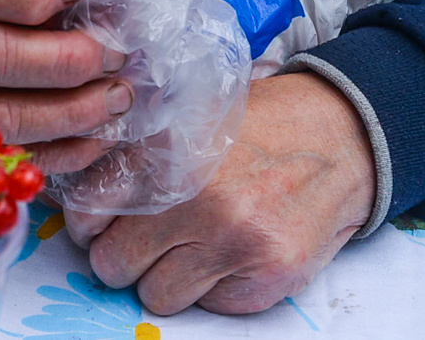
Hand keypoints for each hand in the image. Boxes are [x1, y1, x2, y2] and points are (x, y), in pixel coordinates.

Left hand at [65, 72, 375, 315]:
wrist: (339, 136)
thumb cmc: (258, 127)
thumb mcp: (190, 117)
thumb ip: (138, 152)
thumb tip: (85, 200)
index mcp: (167, 151)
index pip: (88, 210)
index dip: (89, 223)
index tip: (100, 226)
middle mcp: (195, 198)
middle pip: (113, 264)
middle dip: (123, 257)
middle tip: (147, 241)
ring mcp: (233, 241)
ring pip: (157, 296)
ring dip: (169, 277)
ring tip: (196, 246)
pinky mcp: (266, 276)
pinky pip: (210, 307)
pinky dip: (216, 287)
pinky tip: (234, 252)